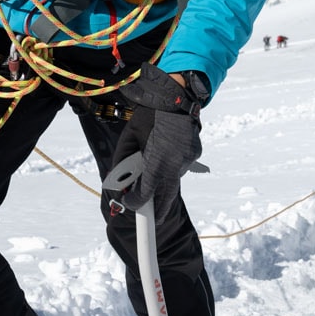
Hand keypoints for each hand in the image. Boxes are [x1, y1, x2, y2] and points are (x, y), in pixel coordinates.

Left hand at [111, 64, 202, 211]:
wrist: (175, 95)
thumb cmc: (148, 115)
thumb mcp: (129, 137)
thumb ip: (123, 162)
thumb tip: (120, 182)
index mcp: (156, 162)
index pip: (145, 193)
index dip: (136, 202)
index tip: (130, 204)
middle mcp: (174, 165)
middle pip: (166, 197)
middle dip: (159, 211)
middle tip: (154, 220)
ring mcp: (187, 160)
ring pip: (174, 178)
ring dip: (164, 181)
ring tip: (155, 169)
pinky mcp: (195, 153)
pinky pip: (182, 165)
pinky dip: (173, 164)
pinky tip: (167, 150)